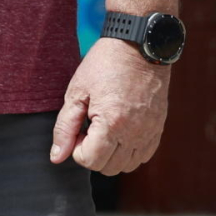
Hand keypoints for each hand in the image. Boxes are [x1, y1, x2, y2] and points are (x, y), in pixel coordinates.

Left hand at [50, 37, 173, 175]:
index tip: (78, 128)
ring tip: (104, 129)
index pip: (90, 161)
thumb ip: (65, 128)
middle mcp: (135, 133)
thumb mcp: (76, 92)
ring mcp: (150, 132)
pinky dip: (129, 151)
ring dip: (111, 155)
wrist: (139, 47)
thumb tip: (56, 157)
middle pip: (108, 168)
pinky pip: (144, 156)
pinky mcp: (159, 128)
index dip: (77, 149)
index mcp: (112, 124)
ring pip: (127, 166)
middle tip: (89, 127)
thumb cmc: (104, 65)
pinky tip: (120, 131)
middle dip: (93, 153)